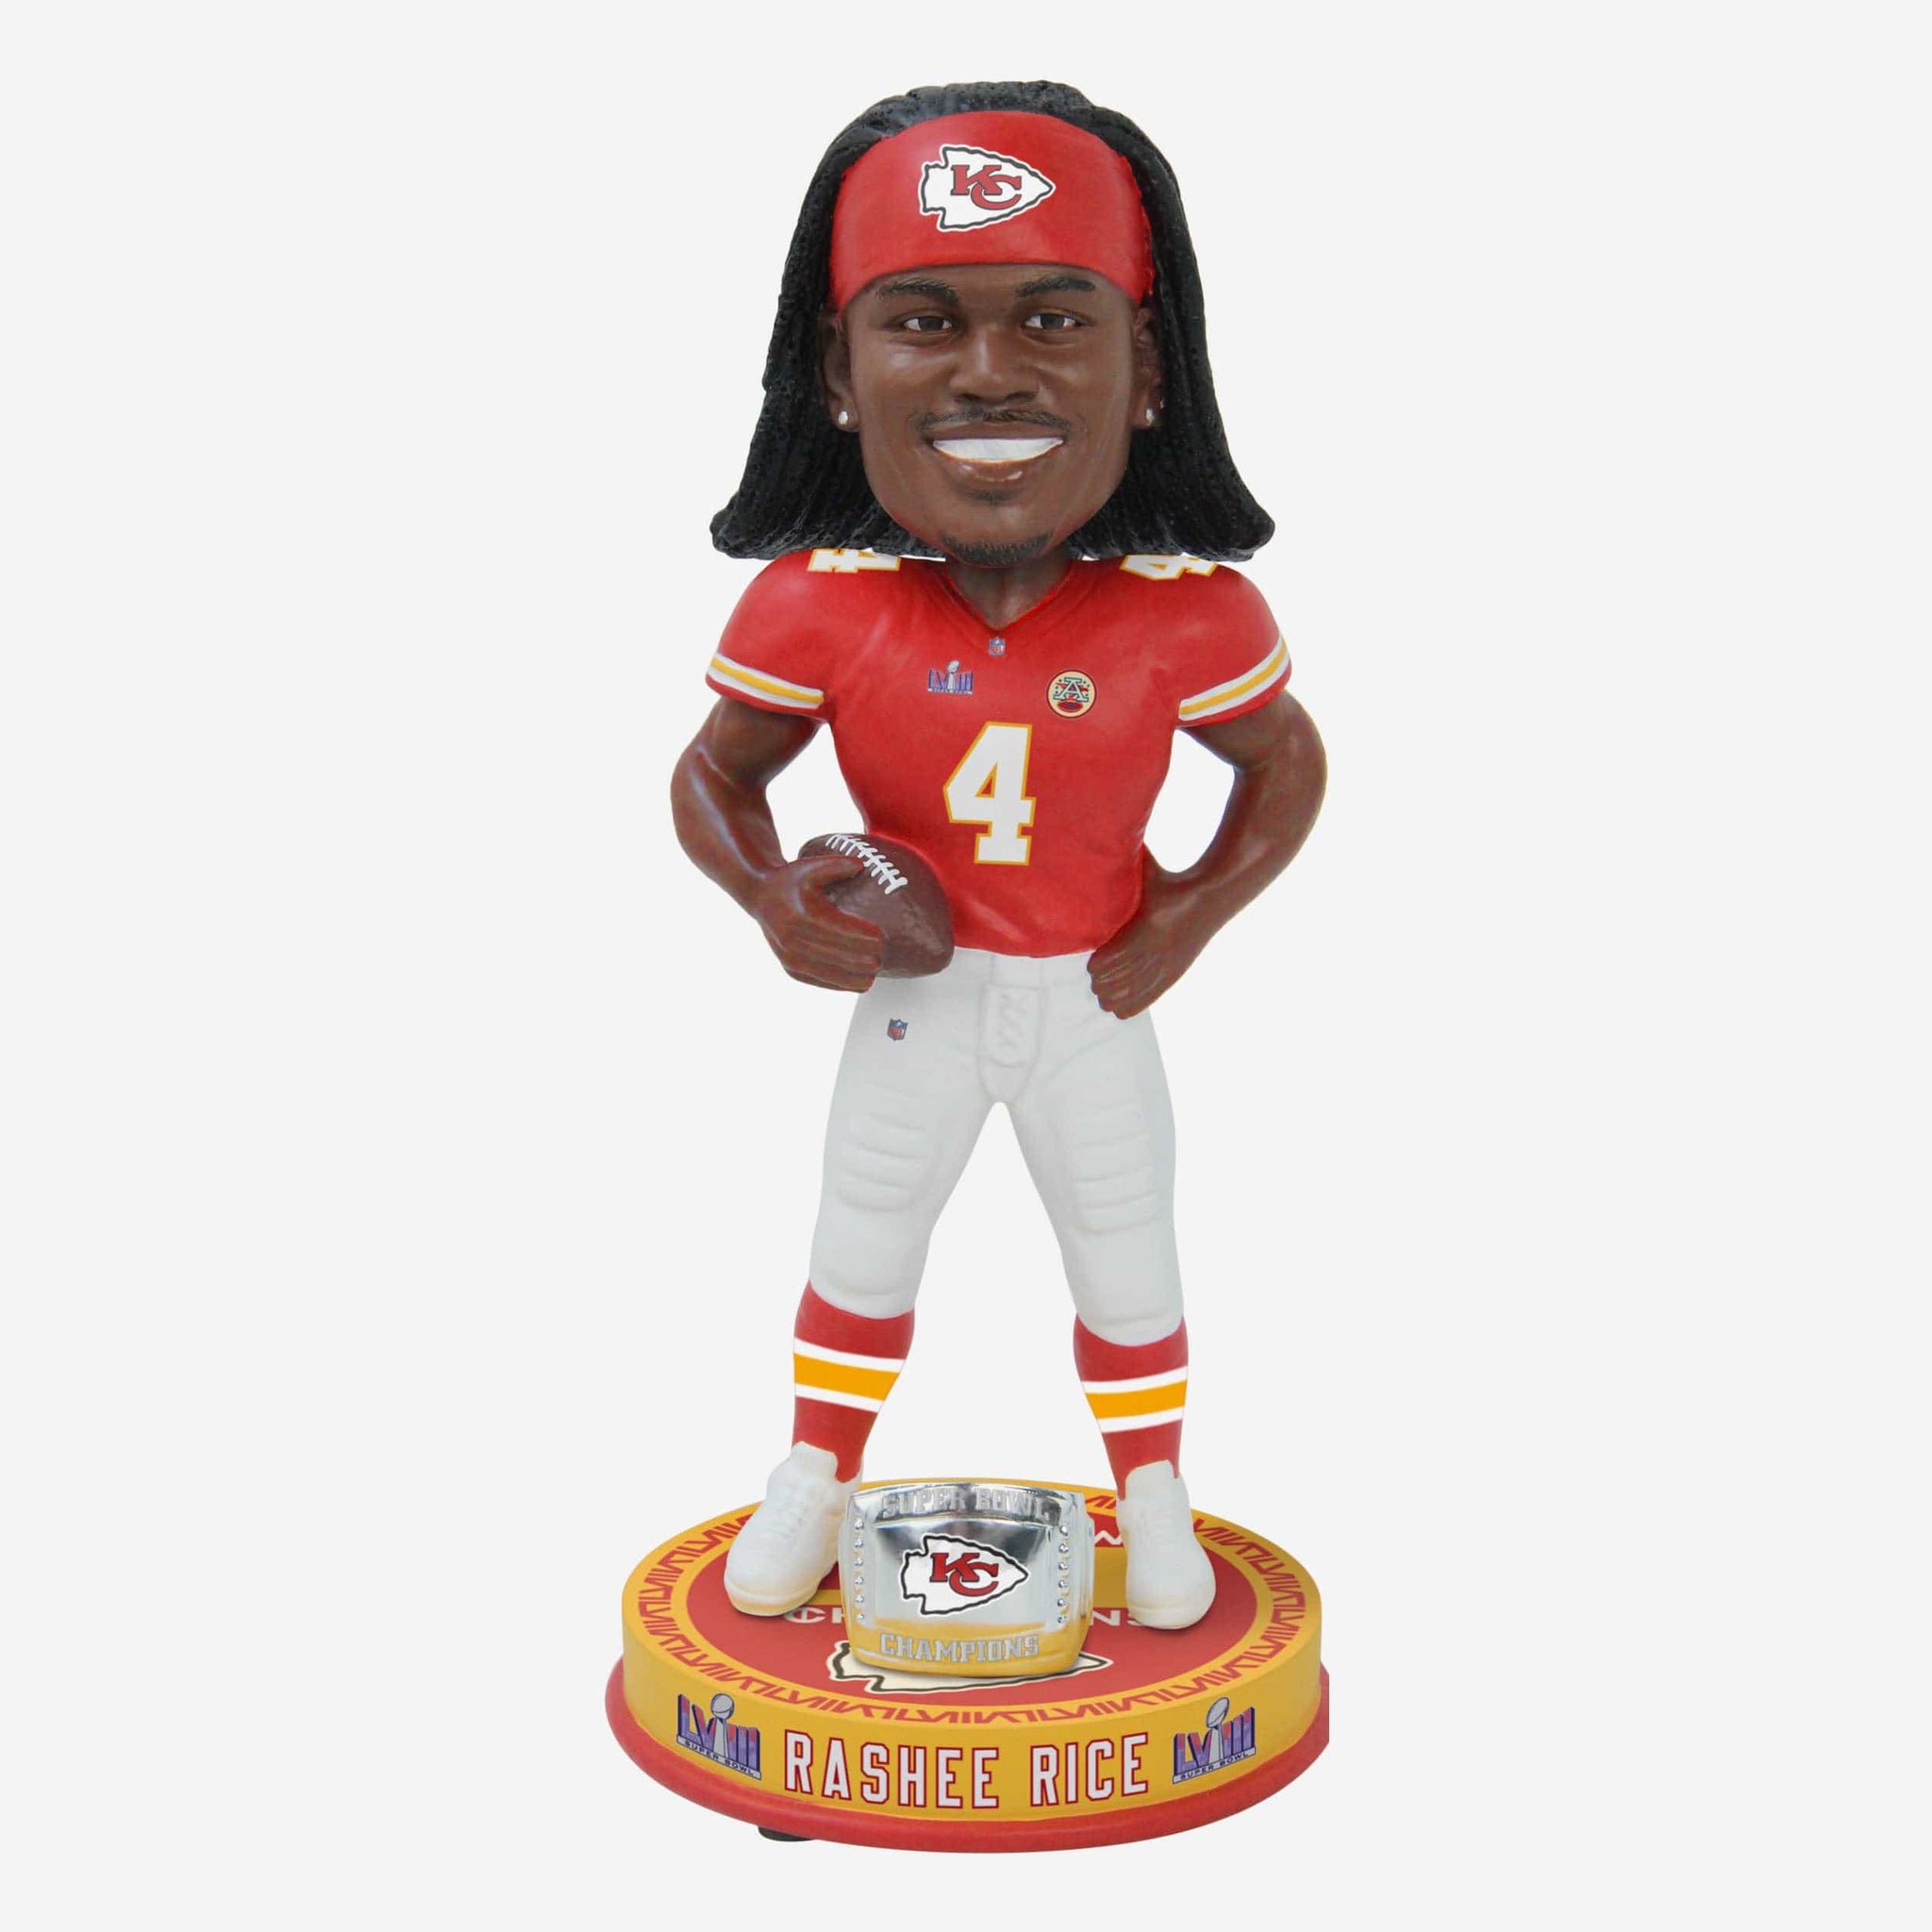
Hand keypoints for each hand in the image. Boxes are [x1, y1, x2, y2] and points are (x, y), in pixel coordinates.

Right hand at [746, 852, 883, 992]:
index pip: (843, 932)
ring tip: (874, 971)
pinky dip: (843, 983)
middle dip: (866, 958)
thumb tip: (862, 866)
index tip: (882, 937)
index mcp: (803, 915)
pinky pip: (823, 982)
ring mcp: (791, 958)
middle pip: (842, 956)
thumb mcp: (811, 866)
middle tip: (883, 955)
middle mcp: (794, 940)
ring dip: (858, 976)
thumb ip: (837, 865)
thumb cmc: (790, 881)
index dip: (866, 938)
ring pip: (834, 975)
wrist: (760, 897)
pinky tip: (859, 981)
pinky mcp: (791, 970)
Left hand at [1087, 851, 1213, 1017]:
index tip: (1091, 964)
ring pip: (1134, 992)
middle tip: (1094, 978)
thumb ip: (1124, 860)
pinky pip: (1151, 996)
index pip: (1115, 957)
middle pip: (1121, 979)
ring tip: (1103, 994)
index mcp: (1148, 926)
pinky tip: (1118, 1010)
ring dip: (1115, 995)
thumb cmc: (1172, 881)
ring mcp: (1169, 963)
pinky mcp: (1177, 972)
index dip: (1099, 966)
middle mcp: (1158, 949)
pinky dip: (1132, 1006)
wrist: (1211, 896)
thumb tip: (1097, 839)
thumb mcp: (1147, 870)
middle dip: (1103, 982)